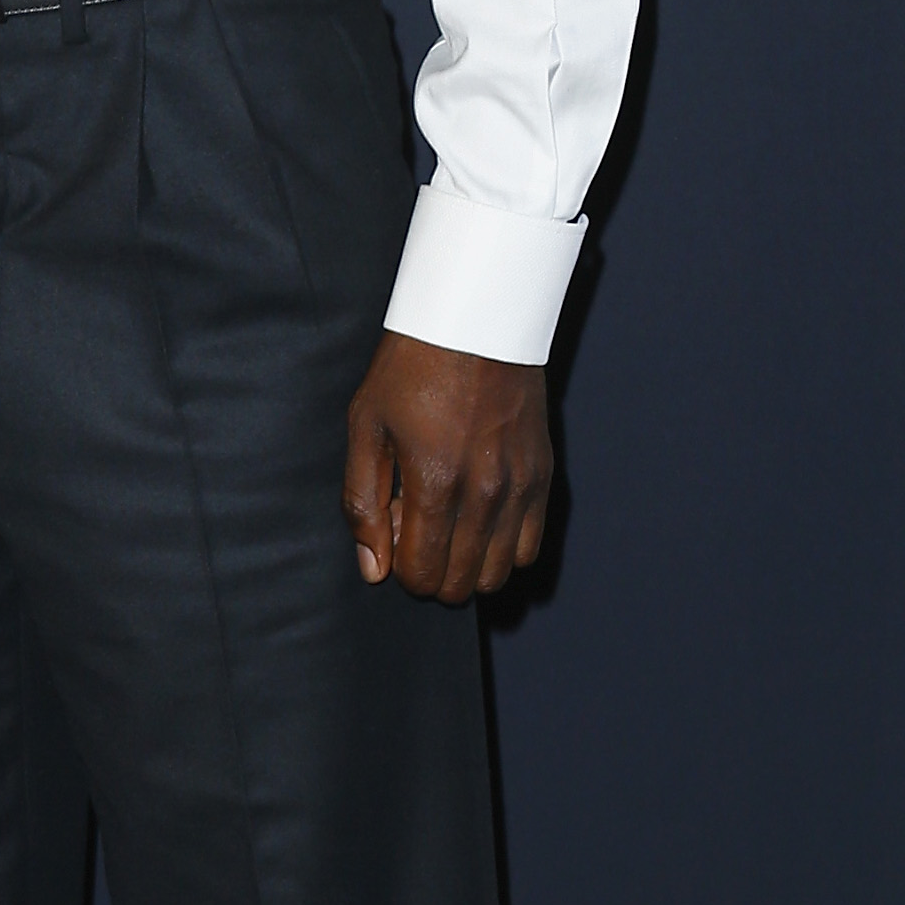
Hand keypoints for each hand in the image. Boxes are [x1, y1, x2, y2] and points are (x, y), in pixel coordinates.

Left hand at [342, 333, 552, 601]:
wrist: (474, 322)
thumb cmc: (411, 369)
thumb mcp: (365, 428)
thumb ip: (362, 504)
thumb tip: (373, 569)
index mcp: (435, 482)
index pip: (422, 573)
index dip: (400, 569)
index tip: (393, 533)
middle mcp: (485, 493)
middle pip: (460, 583)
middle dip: (431, 572)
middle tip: (416, 527)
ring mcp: (520, 486)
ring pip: (498, 573)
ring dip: (467, 565)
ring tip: (448, 523)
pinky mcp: (542, 476)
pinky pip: (529, 546)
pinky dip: (502, 549)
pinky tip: (479, 519)